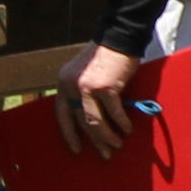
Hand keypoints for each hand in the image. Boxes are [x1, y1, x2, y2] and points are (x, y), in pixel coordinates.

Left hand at [54, 38, 140, 157]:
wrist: (118, 37)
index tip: (76, 149)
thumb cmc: (105, 56)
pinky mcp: (105, 87)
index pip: (63, 115)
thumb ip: (82, 92)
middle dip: (95, 140)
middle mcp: (71, 86)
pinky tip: (127, 129)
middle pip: (81, 122)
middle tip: (105, 153)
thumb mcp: (84, 73)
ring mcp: (87, 87)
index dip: (69, 134)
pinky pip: (114, 112)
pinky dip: (122, 123)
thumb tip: (92, 118)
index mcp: (63, 83)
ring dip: (107, 136)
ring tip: (117, 144)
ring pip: (95, 122)